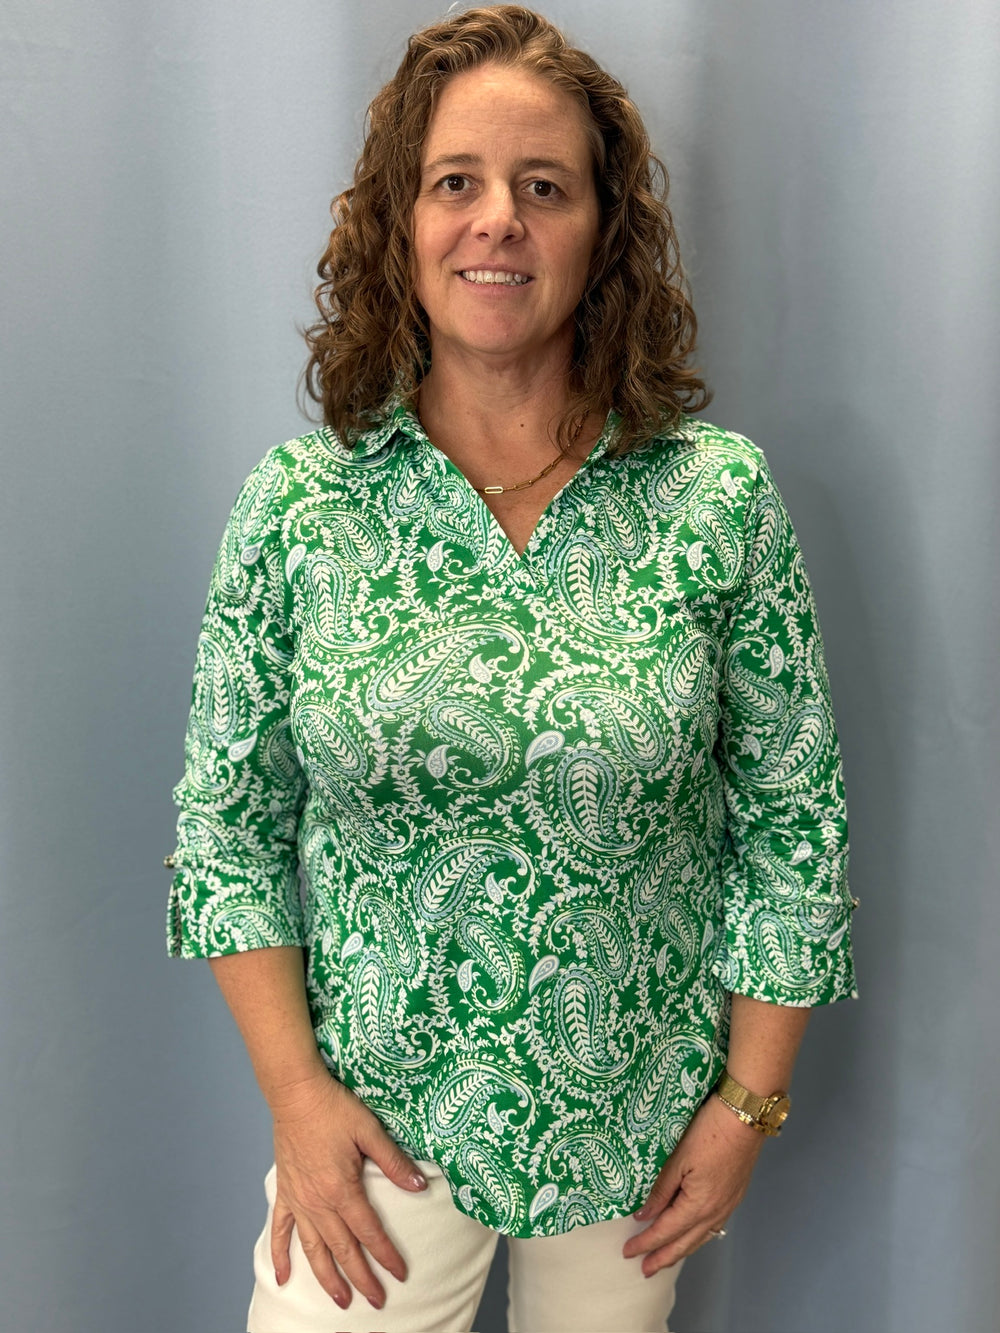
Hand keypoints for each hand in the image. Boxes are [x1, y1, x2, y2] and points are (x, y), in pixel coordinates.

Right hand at [268, 1071, 428, 1311]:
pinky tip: (283, 1278)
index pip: (369, 1231)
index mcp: (342, 1189)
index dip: (386, 1255)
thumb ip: (394, 1162)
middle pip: (343, 1249)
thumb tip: (420, 1186)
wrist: (296, 1094)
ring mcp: (299, 1200)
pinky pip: (280, 1231)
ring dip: (327, 1277)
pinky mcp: (285, 1193)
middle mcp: (318, 1202)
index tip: (400, 1274)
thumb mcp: (370, 1131)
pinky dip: (279, 1256)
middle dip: (361, 1278)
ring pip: (313, 1249)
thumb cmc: (334, 1108)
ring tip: (340, 1300)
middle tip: (376, 1301)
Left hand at [623, 1093, 764, 1274]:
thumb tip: (644, 1215)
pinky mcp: (734, 1195)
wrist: (745, 1116)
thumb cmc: (709, 1131)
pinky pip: (713, 1227)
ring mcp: (727, 1205)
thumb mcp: (678, 1158)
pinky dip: (697, 1237)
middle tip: (644, 1270)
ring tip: (665, 1260)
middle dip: (662, 1258)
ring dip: (680, 1251)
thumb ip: (661, 1189)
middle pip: (684, 1243)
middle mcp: (715, 1212)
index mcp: (698, 1204)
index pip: (666, 1231)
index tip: (628, 1252)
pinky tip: (692, 1236)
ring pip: (700, 1238)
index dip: (646, 1243)